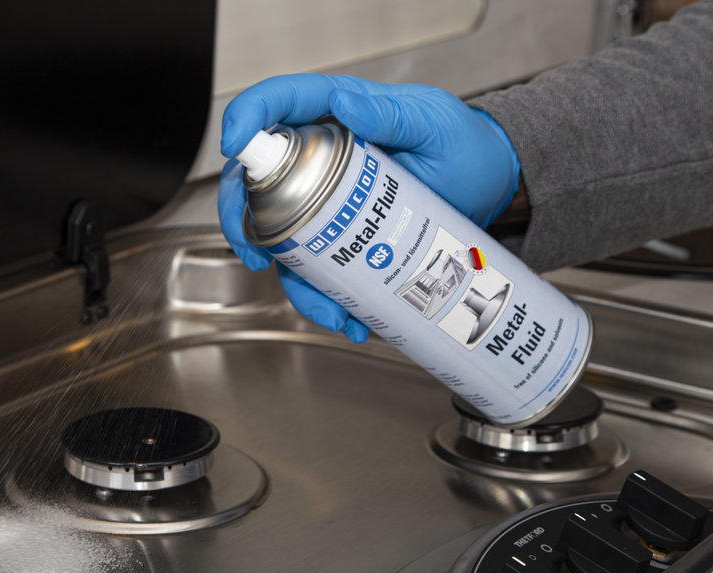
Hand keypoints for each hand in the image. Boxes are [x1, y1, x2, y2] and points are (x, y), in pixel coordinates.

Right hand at [218, 73, 519, 341]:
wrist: (489, 192)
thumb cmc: (463, 148)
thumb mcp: (434, 124)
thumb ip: (392, 113)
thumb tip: (345, 104)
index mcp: (334, 113)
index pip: (275, 104)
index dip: (245, 118)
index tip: (234, 146)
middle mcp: (318, 157)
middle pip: (254, 180)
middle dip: (242, 219)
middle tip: (255, 252)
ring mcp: (323, 201)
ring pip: (277, 237)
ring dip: (291, 279)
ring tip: (329, 308)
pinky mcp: (337, 238)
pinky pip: (313, 269)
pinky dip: (324, 299)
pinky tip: (350, 317)